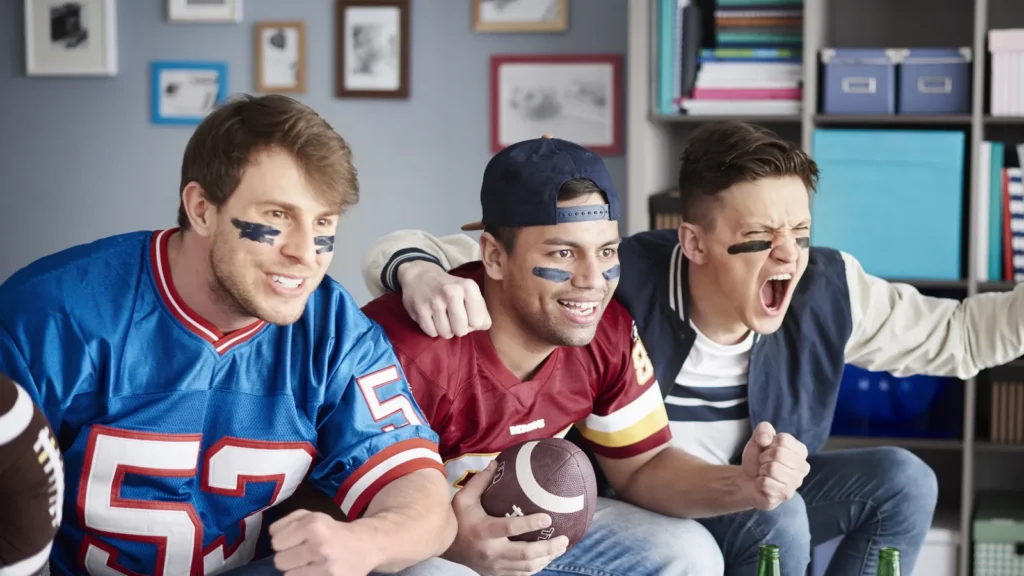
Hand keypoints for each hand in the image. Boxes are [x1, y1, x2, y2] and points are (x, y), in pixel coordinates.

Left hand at [269, 510, 374, 575]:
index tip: (296, 542)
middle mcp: (319, 545)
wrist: (366, 545)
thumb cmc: (333, 530)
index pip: (276, 542)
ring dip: (296, 571)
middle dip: (289, 558)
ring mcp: (326, 568)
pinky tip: (316, 572)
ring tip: (310, 565)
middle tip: (304, 555)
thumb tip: (272, 535)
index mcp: (313, 524)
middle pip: (279, 561)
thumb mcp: (312, 515)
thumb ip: (287, 521)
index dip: (284, 542)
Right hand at [396, 260, 490, 338]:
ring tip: (442, 317)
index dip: (473, 323)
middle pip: (462, 330)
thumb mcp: (469, 291)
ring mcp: (435, 302)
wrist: (420, 276)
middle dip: (458, 328)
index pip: (479, 322)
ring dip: (445, 329)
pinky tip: (432, 318)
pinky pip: (432, 333)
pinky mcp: (420, 310)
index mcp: (468, 287)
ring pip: (446, 334)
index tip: (467, 314)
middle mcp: (452, 293)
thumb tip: (484, 326)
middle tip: (453, 317)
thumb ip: (480, 309)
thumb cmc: (449, 288)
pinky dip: (433, 329)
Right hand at [443, 460, 569, 575]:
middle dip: (548, 548)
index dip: (531, 524)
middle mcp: (491, 552)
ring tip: (560, 548)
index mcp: (484, 531)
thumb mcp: (464, 497)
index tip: (548, 518)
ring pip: (526, 568)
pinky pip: (520, 575)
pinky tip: (546, 559)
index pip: (511, 528)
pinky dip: (535, 569)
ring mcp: (494, 566)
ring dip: (547, 559)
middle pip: (525, 555)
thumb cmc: (456, 518)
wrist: (444, 546)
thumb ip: (481, 481)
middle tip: (564, 538)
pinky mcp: (495, 574)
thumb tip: (497, 463)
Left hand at [740, 422, 809, 510]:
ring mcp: (796, 483)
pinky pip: (767, 483)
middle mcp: (803, 467)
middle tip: (764, 463)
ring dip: (762, 470)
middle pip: (779, 454)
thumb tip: (765, 440)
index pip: (783, 439)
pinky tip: (764, 484)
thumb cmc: (757, 458)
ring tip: (765, 474)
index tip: (767, 450)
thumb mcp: (758, 438)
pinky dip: (760, 482)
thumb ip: (763, 429)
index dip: (768, 443)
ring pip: (772, 469)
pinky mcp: (786, 495)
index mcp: (801, 451)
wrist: (747, 479)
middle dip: (764, 457)